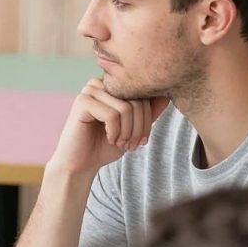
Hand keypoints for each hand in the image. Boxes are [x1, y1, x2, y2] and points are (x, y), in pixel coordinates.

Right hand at [49, 79, 168, 179]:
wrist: (80, 163)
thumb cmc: (104, 145)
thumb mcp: (133, 128)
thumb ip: (148, 112)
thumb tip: (167, 95)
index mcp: (113, 85)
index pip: (143, 94)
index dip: (147, 120)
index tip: (142, 140)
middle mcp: (101, 83)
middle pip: (136, 100)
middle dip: (139, 128)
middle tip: (131, 145)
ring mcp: (90, 91)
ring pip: (125, 109)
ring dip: (127, 132)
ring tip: (121, 144)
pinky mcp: (82, 102)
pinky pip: (112, 115)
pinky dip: (115, 132)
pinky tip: (109, 139)